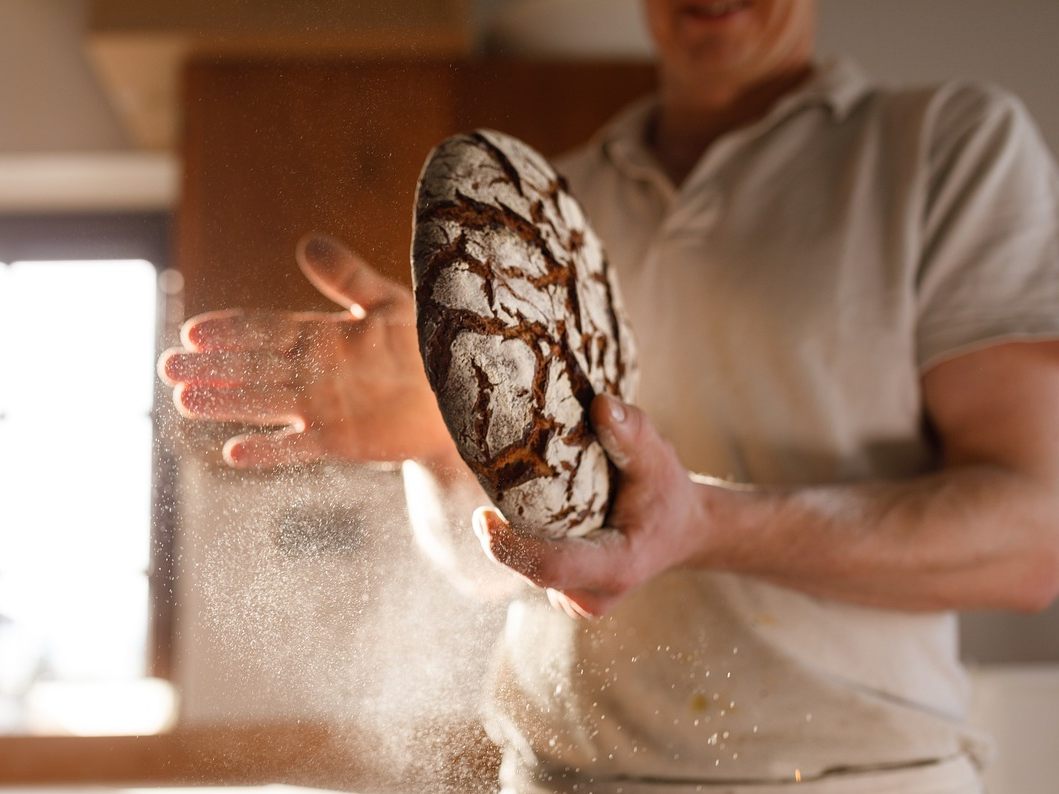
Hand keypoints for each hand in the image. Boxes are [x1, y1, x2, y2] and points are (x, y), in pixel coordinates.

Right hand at [159, 234, 456, 467]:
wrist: (458, 396)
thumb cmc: (427, 343)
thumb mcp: (389, 303)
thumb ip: (348, 277)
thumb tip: (306, 242)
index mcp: (321, 336)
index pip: (265, 329)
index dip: (231, 330)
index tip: (193, 330)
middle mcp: (313, 372)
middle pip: (253, 367)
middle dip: (211, 367)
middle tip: (168, 367)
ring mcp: (322, 407)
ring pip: (264, 403)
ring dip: (226, 403)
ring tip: (184, 400)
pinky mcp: (339, 440)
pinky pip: (298, 447)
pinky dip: (269, 451)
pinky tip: (234, 453)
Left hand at [472, 394, 710, 616]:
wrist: (682, 530)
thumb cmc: (668, 494)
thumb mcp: (659, 460)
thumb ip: (632, 434)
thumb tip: (601, 404)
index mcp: (617, 567)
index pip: (552, 567)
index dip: (511, 548)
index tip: (482, 516)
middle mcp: (592, 594)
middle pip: (530, 566)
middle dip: (504, 531)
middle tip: (491, 481)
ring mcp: (576, 599)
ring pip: (526, 567)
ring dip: (512, 533)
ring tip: (512, 490)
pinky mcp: (564, 592)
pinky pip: (529, 566)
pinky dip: (521, 538)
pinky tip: (528, 509)